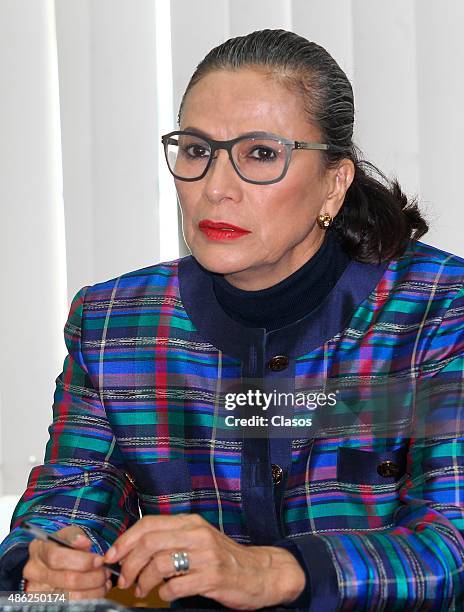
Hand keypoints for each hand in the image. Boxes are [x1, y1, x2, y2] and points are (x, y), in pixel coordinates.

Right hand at [23, 525, 112, 599]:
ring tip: (103, 582)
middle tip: (105, 572)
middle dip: (93, 576)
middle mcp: (35, 572)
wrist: (47, 564)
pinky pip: (72, 605)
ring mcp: (38, 591)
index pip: (56, 557)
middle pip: (67, 579)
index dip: (82, 560)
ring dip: (94, 590)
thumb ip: (75, 536)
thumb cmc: (60, 547)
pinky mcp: (46, 604)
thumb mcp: (66, 535)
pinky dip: (89, 598)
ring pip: (71, 597)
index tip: (99, 560)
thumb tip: (84, 543)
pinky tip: (97, 591)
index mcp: (38, 550)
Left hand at [102, 514, 305, 609]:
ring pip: (160, 564)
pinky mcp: (213, 577)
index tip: (111, 557)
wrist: (260, 572)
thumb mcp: (198, 540)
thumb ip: (171, 539)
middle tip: (123, 579)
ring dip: (144, 581)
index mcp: (190, 522)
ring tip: (142, 590)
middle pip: (150, 542)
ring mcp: (206, 555)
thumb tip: (132, 549)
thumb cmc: (223, 557)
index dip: (125, 540)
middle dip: (129, 564)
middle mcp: (197, 534)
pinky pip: (177, 587)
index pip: (149, 524)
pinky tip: (166, 596)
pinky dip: (164, 594)